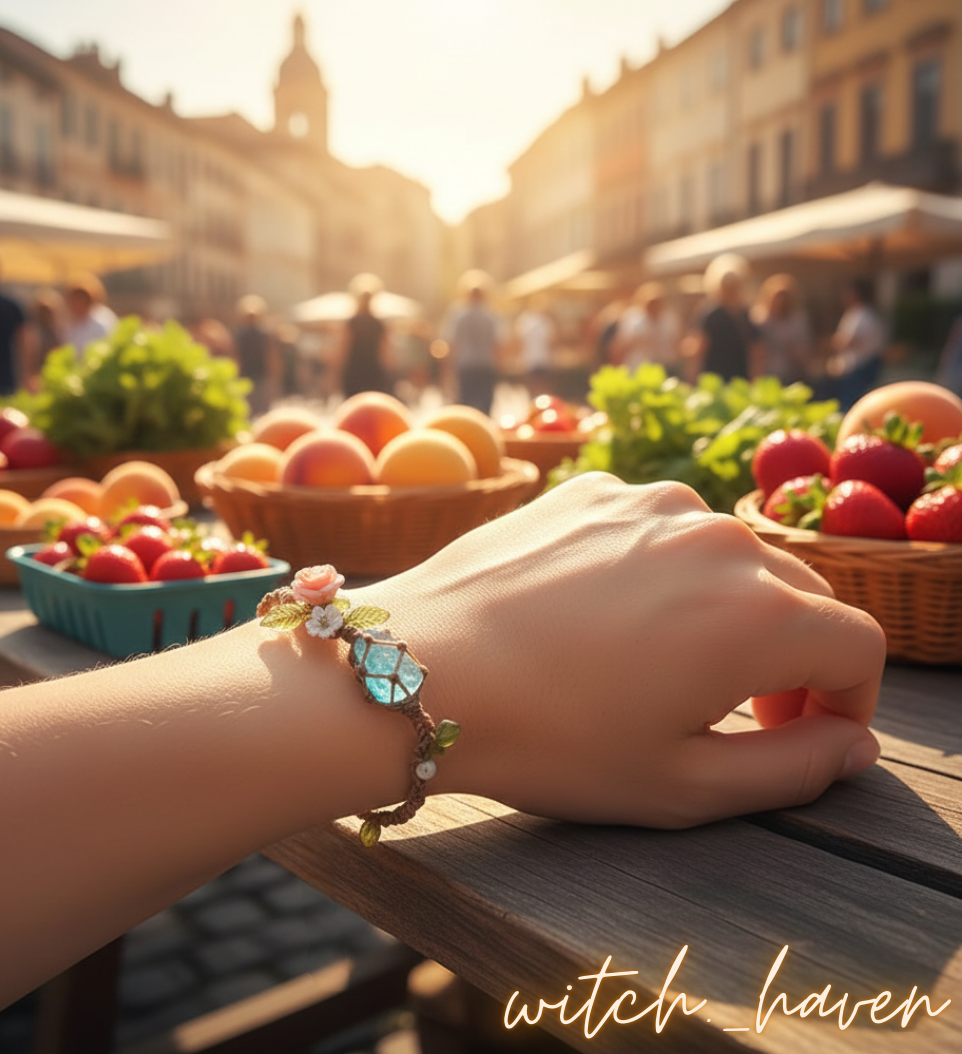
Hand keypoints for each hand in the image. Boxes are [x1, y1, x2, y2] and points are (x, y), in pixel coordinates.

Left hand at [375, 473, 883, 827]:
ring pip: (728, 556)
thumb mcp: (682, 786)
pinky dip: (658, 570)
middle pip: (801, 596)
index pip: (858, 647)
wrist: (420, 671)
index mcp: (759, 612)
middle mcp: (717, 538)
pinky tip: (604, 615)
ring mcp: (649, 502)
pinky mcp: (591, 491)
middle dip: (792, 658)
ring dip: (724, 608)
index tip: (801, 732)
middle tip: (739, 712)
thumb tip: (853, 744)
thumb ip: (794, 770)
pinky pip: (656, 528)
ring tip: (663, 663)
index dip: (845, 700)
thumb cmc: (547, 740)